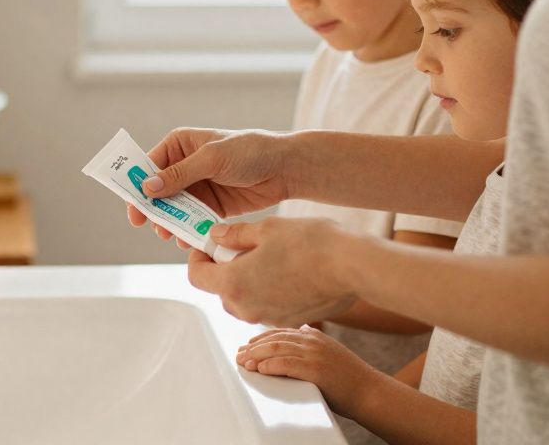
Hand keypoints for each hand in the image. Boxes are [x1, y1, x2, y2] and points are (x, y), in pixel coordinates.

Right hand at [126, 127, 291, 239]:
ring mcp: (198, 186)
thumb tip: (148, 187)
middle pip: (158, 191)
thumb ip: (181, 174)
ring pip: (173, 208)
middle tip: (154, 227)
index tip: (134, 208)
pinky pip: (191, 219)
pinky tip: (188, 238)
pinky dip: (187, 229)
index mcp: (181, 144)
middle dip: (154, 210)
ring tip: (171, 235)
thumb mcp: (213, 158)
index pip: (149, 165)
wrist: (285, 169)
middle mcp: (185, 165)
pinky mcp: (211, 205)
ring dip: (170, 222)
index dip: (137, 185)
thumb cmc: (250, 152)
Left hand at [187, 217, 359, 326]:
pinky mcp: (289, 320)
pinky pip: (267, 306)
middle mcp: (247, 308)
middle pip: (220, 290)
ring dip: (247, 281)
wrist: (352, 267)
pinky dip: (267, 291)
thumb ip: (235, 234)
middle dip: (224, 268)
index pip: (196, 276)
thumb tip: (217, 236)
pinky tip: (287, 270)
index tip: (208, 247)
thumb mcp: (266, 229)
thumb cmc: (311, 244)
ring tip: (268, 256)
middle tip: (241, 246)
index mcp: (234, 283)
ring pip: (244, 300)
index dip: (198, 258)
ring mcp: (269, 318)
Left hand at [236, 325, 383, 416]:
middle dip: (254, 346)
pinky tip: (260, 369)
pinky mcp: (315, 369)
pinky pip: (286, 364)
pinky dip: (270, 365)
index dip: (261, 337)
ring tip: (244, 362)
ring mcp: (314, 353)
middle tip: (239, 354)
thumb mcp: (331, 350)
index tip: (247, 344)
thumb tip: (300, 330)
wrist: (369, 391)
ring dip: (256, 355)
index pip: (281, 331)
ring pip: (277, 349)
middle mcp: (313, 340)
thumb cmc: (349, 377)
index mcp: (314, 335)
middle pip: (275, 339)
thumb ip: (314, 341)